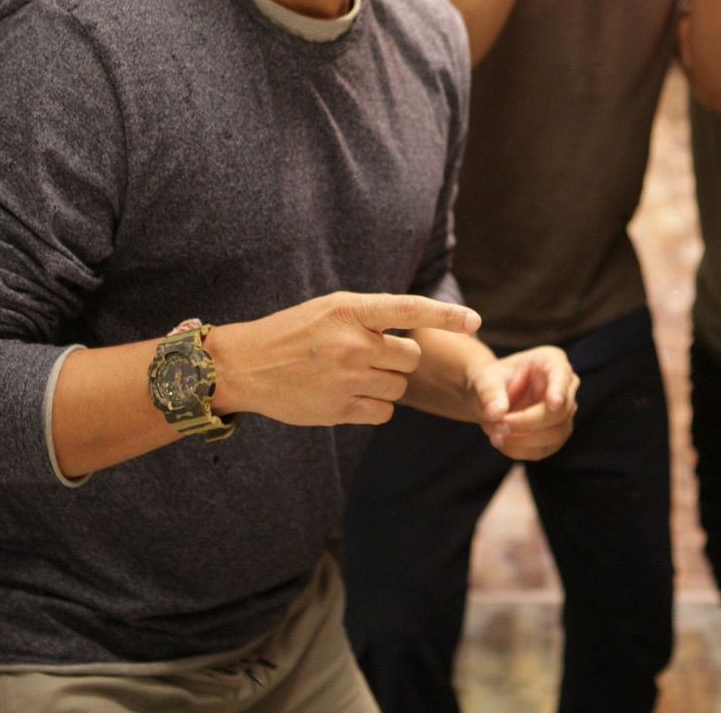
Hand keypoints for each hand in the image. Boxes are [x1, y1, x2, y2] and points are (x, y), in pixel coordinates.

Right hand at [211, 293, 479, 427]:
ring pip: (399, 387)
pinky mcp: (340, 409)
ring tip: (353, 375)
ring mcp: (347, 378)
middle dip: (398, 359)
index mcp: (351, 309)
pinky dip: (375, 407)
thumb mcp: (331, 308)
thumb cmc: (294, 332)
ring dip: (386, 384)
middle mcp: (352, 342)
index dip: (447, 315)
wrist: (246, 366)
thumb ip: (371, 315)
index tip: (475, 321)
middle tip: (368, 356)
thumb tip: (420, 326)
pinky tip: (348, 396)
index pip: (411, 309)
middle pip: (410, 357)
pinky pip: (384, 412)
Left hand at [467, 346, 579, 460]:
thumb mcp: (484, 380)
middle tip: (497, 425)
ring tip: (494, 434)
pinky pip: (544, 450)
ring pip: (556, 434)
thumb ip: (489, 393)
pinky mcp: (555, 436)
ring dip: (523, 440)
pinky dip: (520, 450)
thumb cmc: (490, 381)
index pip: (561, 374)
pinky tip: (501, 442)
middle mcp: (564, 386)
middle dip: (527, 422)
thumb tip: (496, 414)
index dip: (558, 389)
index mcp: (551, 361)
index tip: (553, 404)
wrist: (487, 398)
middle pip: (560, 411)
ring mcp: (564, 413)